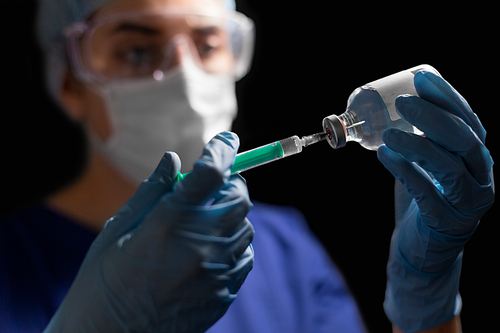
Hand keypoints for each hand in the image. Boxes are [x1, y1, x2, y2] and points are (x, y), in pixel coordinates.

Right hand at [44, 131, 254, 332]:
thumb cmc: (104, 281)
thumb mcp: (118, 230)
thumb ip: (151, 191)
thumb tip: (174, 160)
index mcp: (168, 223)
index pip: (211, 173)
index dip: (222, 149)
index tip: (226, 140)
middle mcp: (199, 245)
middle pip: (239, 197)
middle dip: (230, 183)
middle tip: (211, 186)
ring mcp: (216, 272)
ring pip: (246, 226)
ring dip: (231, 214)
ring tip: (205, 221)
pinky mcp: (224, 293)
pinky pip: (245, 256)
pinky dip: (233, 243)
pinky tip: (209, 249)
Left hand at [377, 71, 493, 331]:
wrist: (423, 247)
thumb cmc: (425, 198)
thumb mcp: (429, 163)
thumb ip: (424, 138)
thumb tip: (396, 100)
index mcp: (478, 158)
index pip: (469, 121)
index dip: (447, 97)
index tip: (421, 77)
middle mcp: (481, 177)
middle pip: (465, 141)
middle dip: (435, 116)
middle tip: (403, 101)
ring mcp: (467, 203)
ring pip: (450, 168)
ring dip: (418, 145)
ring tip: (389, 133)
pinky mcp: (446, 223)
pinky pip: (426, 193)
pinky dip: (405, 171)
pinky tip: (385, 156)